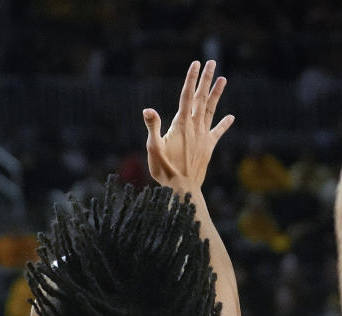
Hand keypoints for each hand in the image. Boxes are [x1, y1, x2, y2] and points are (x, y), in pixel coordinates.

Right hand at [143, 60, 234, 190]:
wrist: (183, 188)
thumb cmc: (164, 170)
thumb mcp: (153, 148)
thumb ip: (153, 127)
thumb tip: (147, 110)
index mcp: (181, 125)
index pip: (186, 96)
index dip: (190, 79)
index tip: (195, 64)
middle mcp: (195, 127)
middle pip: (200, 98)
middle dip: (205, 80)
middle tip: (211, 63)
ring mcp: (203, 136)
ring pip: (210, 110)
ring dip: (216, 94)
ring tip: (222, 79)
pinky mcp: (208, 147)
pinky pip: (218, 132)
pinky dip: (224, 124)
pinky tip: (231, 117)